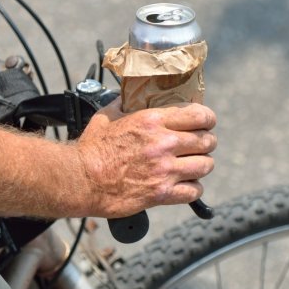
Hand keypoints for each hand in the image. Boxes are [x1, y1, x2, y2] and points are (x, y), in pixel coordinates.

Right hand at [76, 99, 216, 217]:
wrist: (81, 180)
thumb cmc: (91, 149)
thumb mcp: (107, 116)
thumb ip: (123, 104)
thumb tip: (129, 95)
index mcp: (152, 121)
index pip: (199, 115)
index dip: (207, 119)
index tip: (205, 123)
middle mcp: (163, 143)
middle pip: (207, 141)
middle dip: (207, 142)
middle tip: (200, 145)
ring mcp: (164, 170)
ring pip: (205, 166)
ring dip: (202, 165)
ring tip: (195, 165)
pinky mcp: (161, 193)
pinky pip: (194, 191)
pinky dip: (194, 188)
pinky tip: (186, 185)